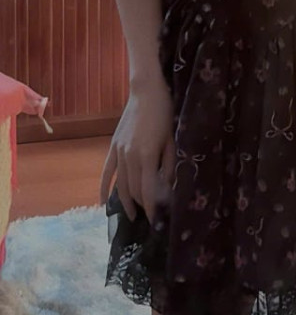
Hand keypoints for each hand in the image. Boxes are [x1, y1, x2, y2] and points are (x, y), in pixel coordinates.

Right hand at [99, 78, 175, 226]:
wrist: (146, 92)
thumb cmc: (164, 114)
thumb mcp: (172, 140)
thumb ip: (168, 164)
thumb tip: (166, 187)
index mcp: (146, 156)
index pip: (146, 190)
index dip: (150, 209)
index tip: (155, 222)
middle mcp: (129, 157)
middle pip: (132, 190)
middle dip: (140, 207)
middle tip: (147, 219)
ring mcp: (119, 152)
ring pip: (120, 184)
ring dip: (125, 202)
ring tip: (131, 215)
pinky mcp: (113, 147)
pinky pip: (107, 172)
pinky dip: (104, 188)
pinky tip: (104, 202)